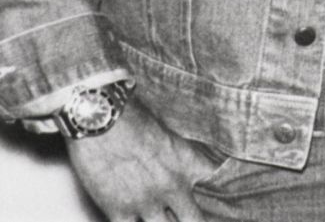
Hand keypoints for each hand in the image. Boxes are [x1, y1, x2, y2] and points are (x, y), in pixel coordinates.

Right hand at [65, 96, 214, 221]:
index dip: (219, 195)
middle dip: (191, 220)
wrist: (101, 119)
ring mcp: (146, 203)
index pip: (217, 186)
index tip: (219, 201)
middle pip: (194, 220)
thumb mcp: (169, 135)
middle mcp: (173, 187)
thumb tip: (185, 171)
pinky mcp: (119, 210)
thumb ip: (180, 157)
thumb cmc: (134, 117)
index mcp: (188, 164)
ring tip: (160, 217)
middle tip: (186, 216)